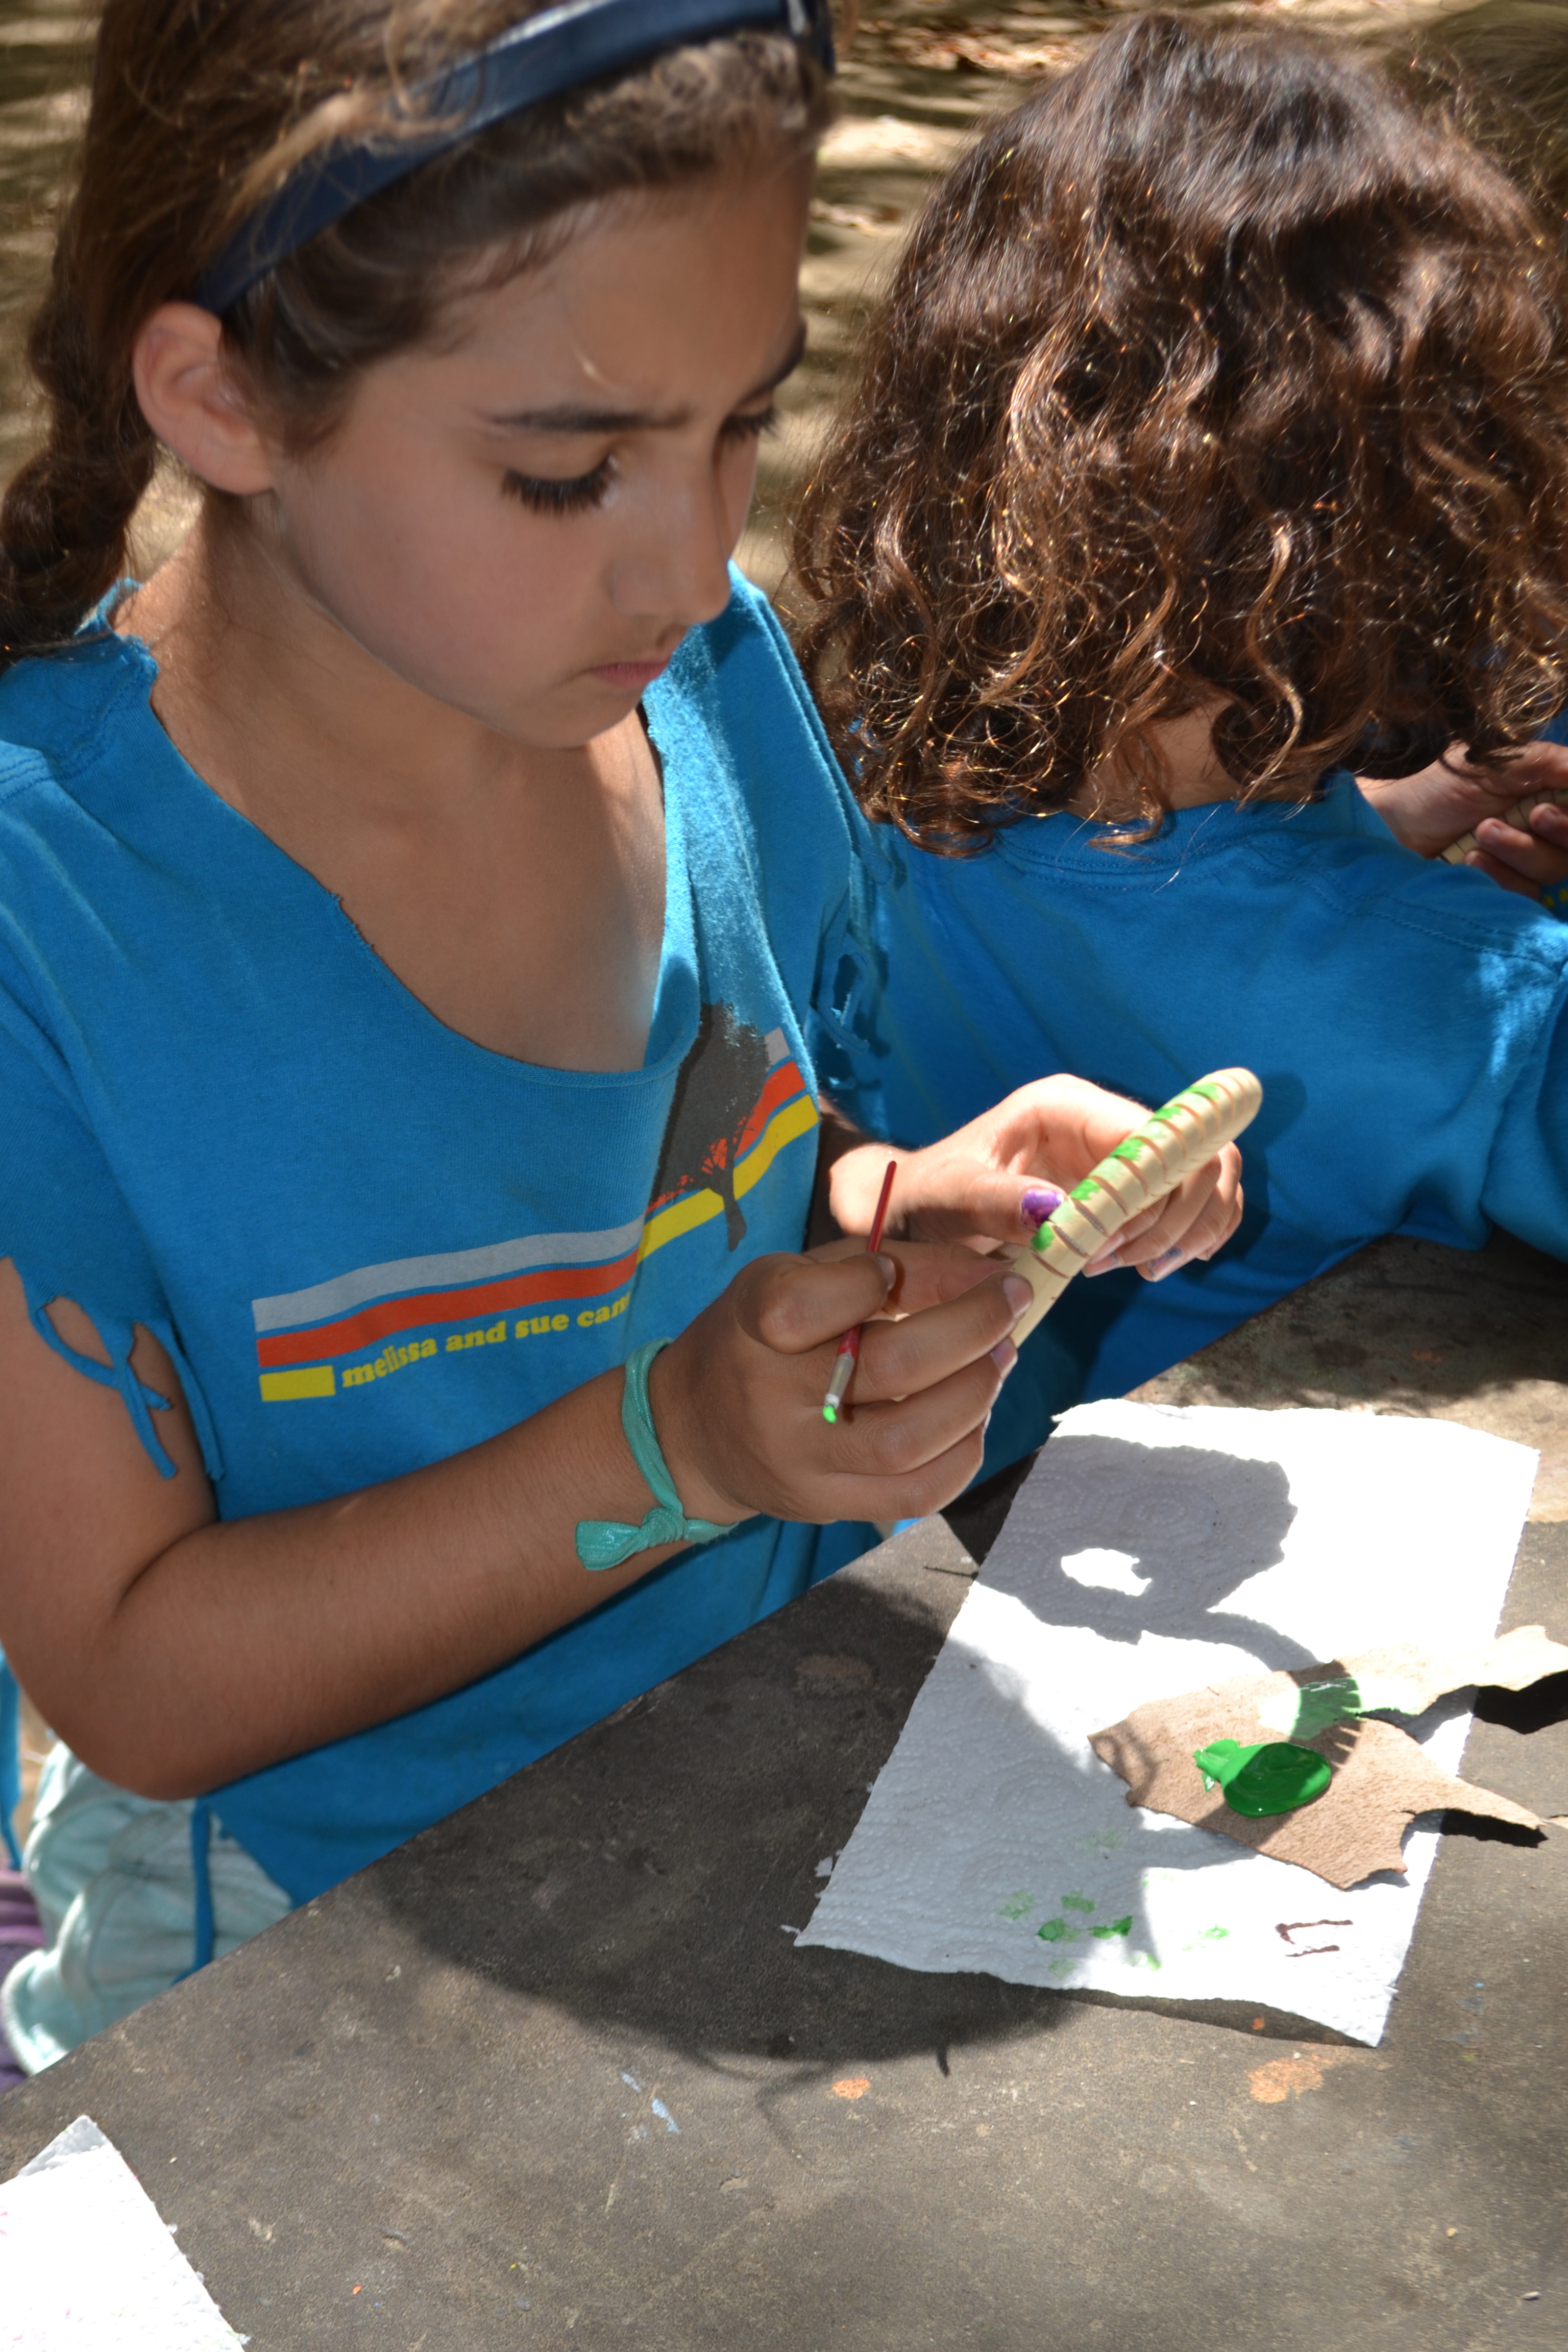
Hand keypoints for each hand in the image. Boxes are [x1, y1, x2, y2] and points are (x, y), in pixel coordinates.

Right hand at [651, 1239, 1029, 1525]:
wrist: (692, 1431)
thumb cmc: (759, 1336)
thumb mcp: (797, 1277)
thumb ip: (882, 1265)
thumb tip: (984, 1273)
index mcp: (753, 1322)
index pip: (810, 1302)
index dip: (873, 1280)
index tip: (904, 1268)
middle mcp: (770, 1397)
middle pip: (890, 1368)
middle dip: (973, 1327)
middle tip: (1009, 1301)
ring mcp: (798, 1462)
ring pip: (909, 1440)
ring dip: (976, 1393)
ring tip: (999, 1358)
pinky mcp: (824, 1505)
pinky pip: (914, 1494)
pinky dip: (964, 1454)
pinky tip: (973, 1418)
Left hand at [826, 1073, 1243, 1281]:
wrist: (921, 1206)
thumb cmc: (931, 1195)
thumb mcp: (950, 1198)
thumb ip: (996, 1203)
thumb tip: (1055, 1211)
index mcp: (1065, 1107)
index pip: (1155, 1136)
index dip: (1154, 1195)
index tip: (1110, 1244)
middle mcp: (1104, 1120)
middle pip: (1198, 1155)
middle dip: (1172, 1219)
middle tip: (1116, 1263)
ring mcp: (1123, 1151)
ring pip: (1210, 1176)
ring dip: (1186, 1230)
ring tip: (1134, 1267)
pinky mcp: (1133, 1184)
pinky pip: (1198, 1199)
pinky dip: (1193, 1234)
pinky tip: (1154, 1264)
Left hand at [1359, 740, 1567, 897]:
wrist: (1386, 826)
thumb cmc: (1435, 788)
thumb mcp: (1494, 762)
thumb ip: (1547, 762)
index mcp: (1543, 793)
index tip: (1555, 809)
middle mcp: (1538, 829)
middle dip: (1562, 830)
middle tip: (1535, 815)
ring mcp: (1518, 864)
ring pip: (1551, 870)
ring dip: (1518, 850)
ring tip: (1478, 834)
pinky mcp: (1497, 893)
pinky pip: (1522, 895)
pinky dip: (1498, 877)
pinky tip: (1467, 862)